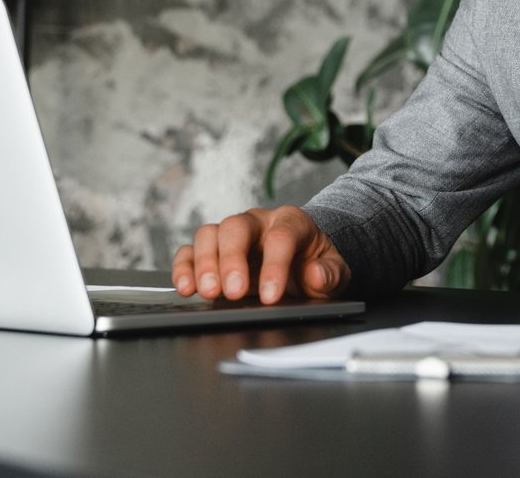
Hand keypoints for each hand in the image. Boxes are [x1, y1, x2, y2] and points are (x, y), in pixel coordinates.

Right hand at [171, 205, 349, 303]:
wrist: (304, 259)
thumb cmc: (316, 263)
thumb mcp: (335, 270)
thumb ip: (330, 273)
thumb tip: (316, 274)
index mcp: (292, 221)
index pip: (280, 237)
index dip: (274, 267)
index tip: (271, 297)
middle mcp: (258, 222)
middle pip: (236, 227)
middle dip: (232, 260)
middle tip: (233, 292)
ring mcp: (232, 234)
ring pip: (209, 234)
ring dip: (205, 264)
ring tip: (209, 293)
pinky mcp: (214, 250)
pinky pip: (190, 250)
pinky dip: (184, 267)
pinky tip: (186, 288)